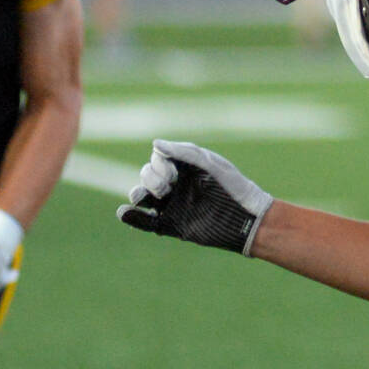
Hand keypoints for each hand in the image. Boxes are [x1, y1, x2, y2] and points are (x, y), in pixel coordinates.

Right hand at [117, 140, 273, 254]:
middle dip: (151, 178)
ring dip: (137, 193)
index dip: (160, 163)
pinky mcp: (171, 225)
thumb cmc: (232, 186)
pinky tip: (124, 213)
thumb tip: (154, 144)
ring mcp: (172, 205)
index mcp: (184, 167)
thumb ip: (183, 152)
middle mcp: (175, 185)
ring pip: (142, 196)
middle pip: (146, 175)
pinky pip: (145, 221)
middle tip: (167, 187)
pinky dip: (132, 217)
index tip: (173, 172)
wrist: (244, 218)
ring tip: (146, 197)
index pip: (158, 158)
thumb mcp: (209, 163)